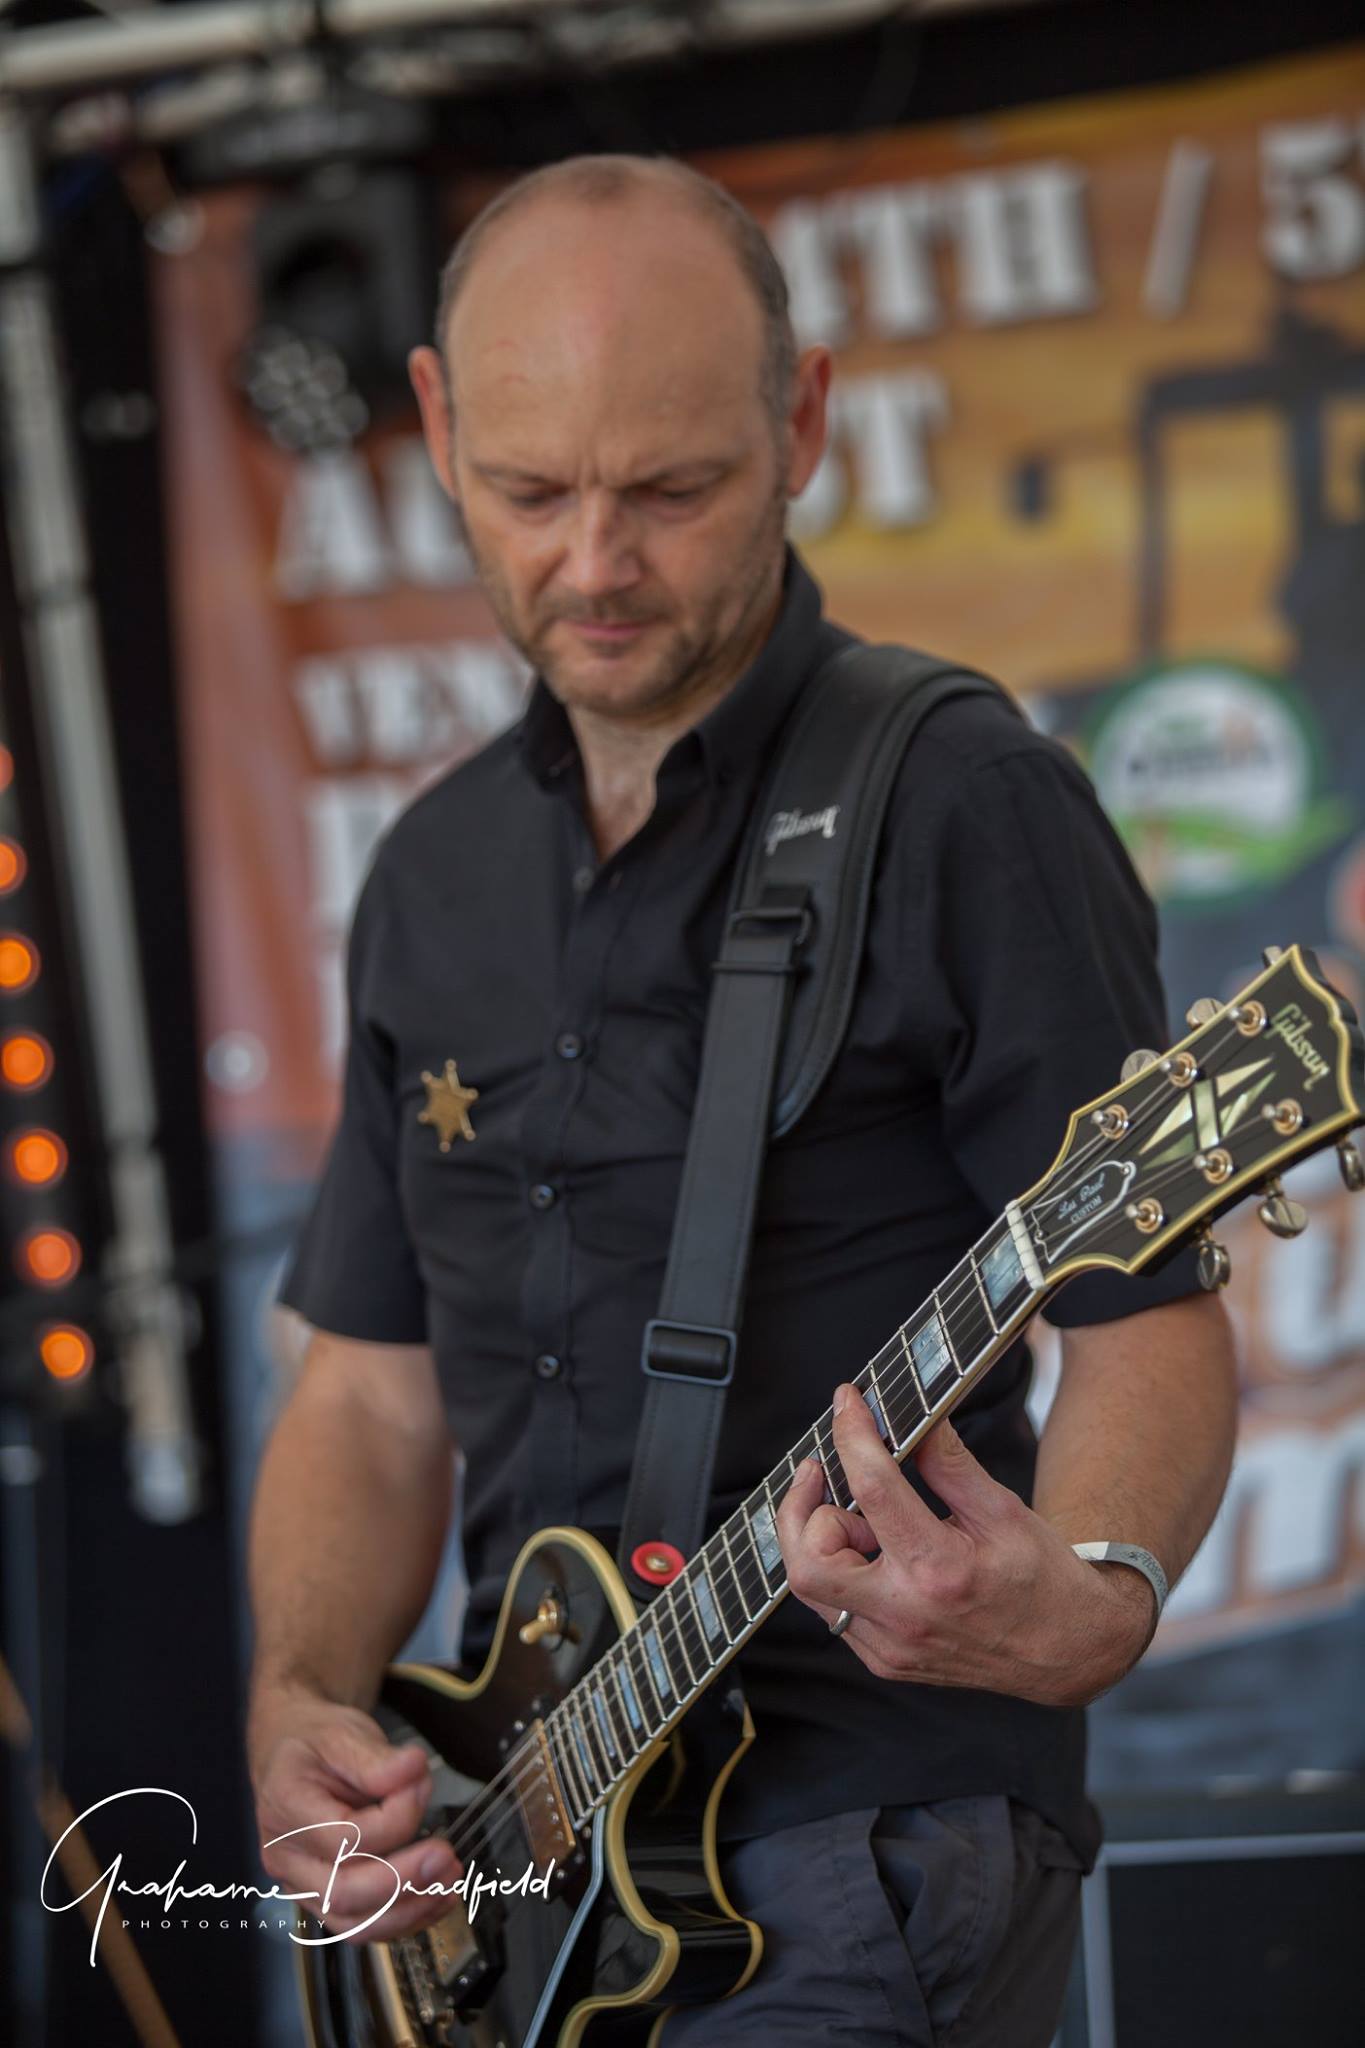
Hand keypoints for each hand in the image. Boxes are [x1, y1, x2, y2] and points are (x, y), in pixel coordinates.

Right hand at [248, 1683, 462, 1941]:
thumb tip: (414, 1769)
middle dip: (403, 1881)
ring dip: (408, 1910)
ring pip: (352, 1923)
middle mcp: (285, 1856)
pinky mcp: (322, 1898)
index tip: (421, 1784)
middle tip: (446, 1856)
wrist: (294, 1755)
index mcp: (284, 1807)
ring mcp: (301, 1884)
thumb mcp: (342, 1733)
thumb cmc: (317, 1744)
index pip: (344, 1836)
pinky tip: (436, 1898)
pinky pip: (361, 1925)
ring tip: (449, 1881)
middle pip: (342, 1892)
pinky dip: (403, 1919)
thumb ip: (377, 1758)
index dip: (394, 1818)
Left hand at [776, 1386, 1157, 1707]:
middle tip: (820, 1472)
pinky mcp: (884, 1660)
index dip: (853, 1436)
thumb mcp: (1002, 1507)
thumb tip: (912, 1416)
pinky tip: (870, 1551)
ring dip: (820, 1540)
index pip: (873, 1490)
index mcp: (941, 1571)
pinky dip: (838, 1570)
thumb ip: (948, 1462)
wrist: (1068, 1651)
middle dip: (801, 1508)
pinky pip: (834, 1610)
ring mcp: (891, 1647)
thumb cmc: (1040, 1576)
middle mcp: (907, 1616)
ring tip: (861, 1519)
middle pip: (809, 1562)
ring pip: (812, 1589)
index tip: (848, 1402)